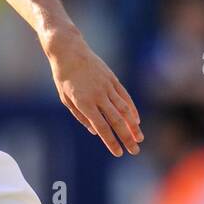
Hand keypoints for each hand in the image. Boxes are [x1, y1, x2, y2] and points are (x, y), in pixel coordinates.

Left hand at [45, 30, 142, 156]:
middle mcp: (98, 95)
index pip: (101, 126)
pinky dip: (132, 109)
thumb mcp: (66, 98)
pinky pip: (125, 97)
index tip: (118, 153)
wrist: (69, 51)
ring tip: (139, 138)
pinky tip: (136, 120)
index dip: (111, 141)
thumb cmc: (64, 77)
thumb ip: (81, 116)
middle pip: (116, 120)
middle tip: (135, 150)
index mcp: (84, 102)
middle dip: (126, 137)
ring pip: (124, 109)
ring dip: (133, 125)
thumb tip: (95, 131)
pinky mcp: (112, 79)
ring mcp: (107, 86)